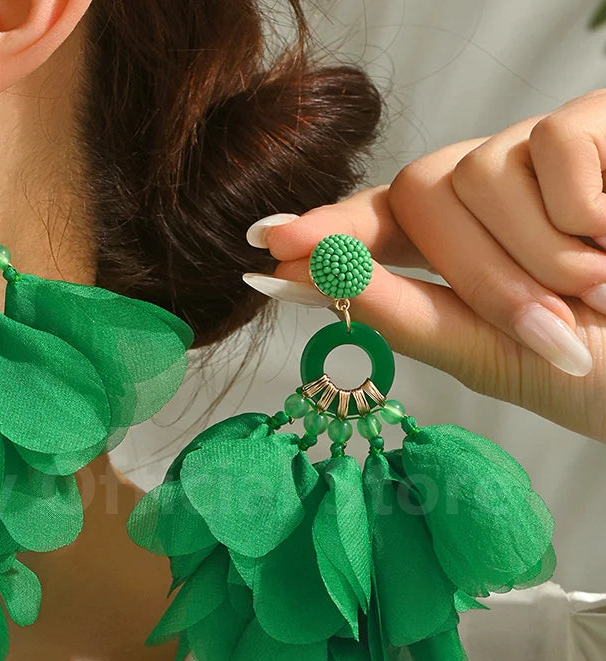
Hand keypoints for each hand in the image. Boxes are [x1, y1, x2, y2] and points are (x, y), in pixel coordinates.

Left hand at [243, 89, 605, 444]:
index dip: (325, 231)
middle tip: (553, 325)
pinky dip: (591, 216)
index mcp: (459, 251)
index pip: (375, 223)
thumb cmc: (603, 364)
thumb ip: (395, 310)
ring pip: (482, 174)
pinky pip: (551, 152)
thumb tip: (293, 277)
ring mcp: (545, 153)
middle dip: (480, 273)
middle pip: (420, 194)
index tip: (264, 244)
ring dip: (543, 257)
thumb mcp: (491, 348)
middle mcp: (492, 192)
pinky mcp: (596, 122)